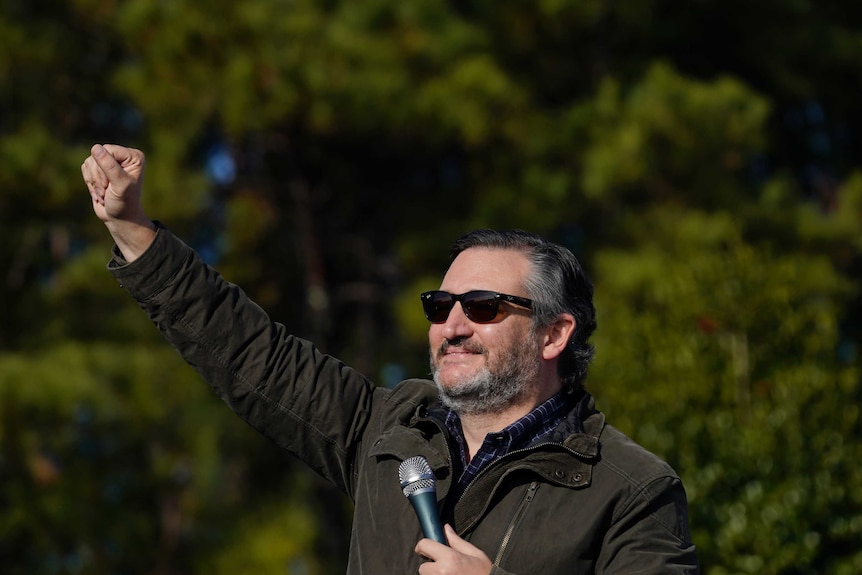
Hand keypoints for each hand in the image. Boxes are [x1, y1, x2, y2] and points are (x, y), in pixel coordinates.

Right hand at [81, 144, 155, 260]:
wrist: (120, 218)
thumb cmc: (125, 203)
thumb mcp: (120, 185)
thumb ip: (109, 166)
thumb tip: (95, 148)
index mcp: (134, 157)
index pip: (108, 150)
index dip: (104, 167)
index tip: (110, 184)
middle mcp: (123, 156)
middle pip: (97, 156)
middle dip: (98, 176)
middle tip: (106, 191)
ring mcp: (110, 162)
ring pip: (89, 162)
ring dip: (93, 181)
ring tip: (104, 194)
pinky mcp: (99, 169)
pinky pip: (85, 168)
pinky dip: (89, 183)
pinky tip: (100, 193)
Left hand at [415, 525, 492, 574]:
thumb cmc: (484, 572)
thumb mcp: (474, 553)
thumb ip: (456, 541)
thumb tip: (446, 528)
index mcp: (450, 558)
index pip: (424, 545)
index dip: (423, 546)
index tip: (425, 549)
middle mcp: (441, 572)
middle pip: (422, 567)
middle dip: (430, 566)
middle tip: (444, 566)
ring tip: (449, 574)